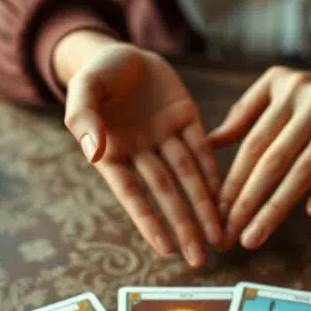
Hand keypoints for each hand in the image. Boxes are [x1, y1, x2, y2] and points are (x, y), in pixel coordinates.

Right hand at [58, 32, 221, 266]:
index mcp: (113, 153)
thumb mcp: (82, 92)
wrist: (119, 51)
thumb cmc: (94, 76)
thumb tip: (93, 152)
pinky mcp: (187, 118)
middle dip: (184, 225)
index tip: (165, 249)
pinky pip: (203, 148)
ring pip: (189, 176)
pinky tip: (228, 197)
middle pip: (167, 193)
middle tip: (200, 258)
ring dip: (205, 206)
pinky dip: (215, 172)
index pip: (133, 194)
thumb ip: (84, 120)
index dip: (149, 221)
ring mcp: (166, 137)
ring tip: (220, 236)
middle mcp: (142, 152)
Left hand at [209, 65, 310, 249]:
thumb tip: (208, 143)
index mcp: (286, 88)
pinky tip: (310, 212)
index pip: (254, 143)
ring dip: (276, 209)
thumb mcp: (275, 91)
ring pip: (305, 170)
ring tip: (253, 238)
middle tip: (228, 237)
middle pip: (275, 160)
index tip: (216, 215)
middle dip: (247, 203)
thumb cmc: (307, 98)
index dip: (233, 182)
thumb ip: (243, 115)